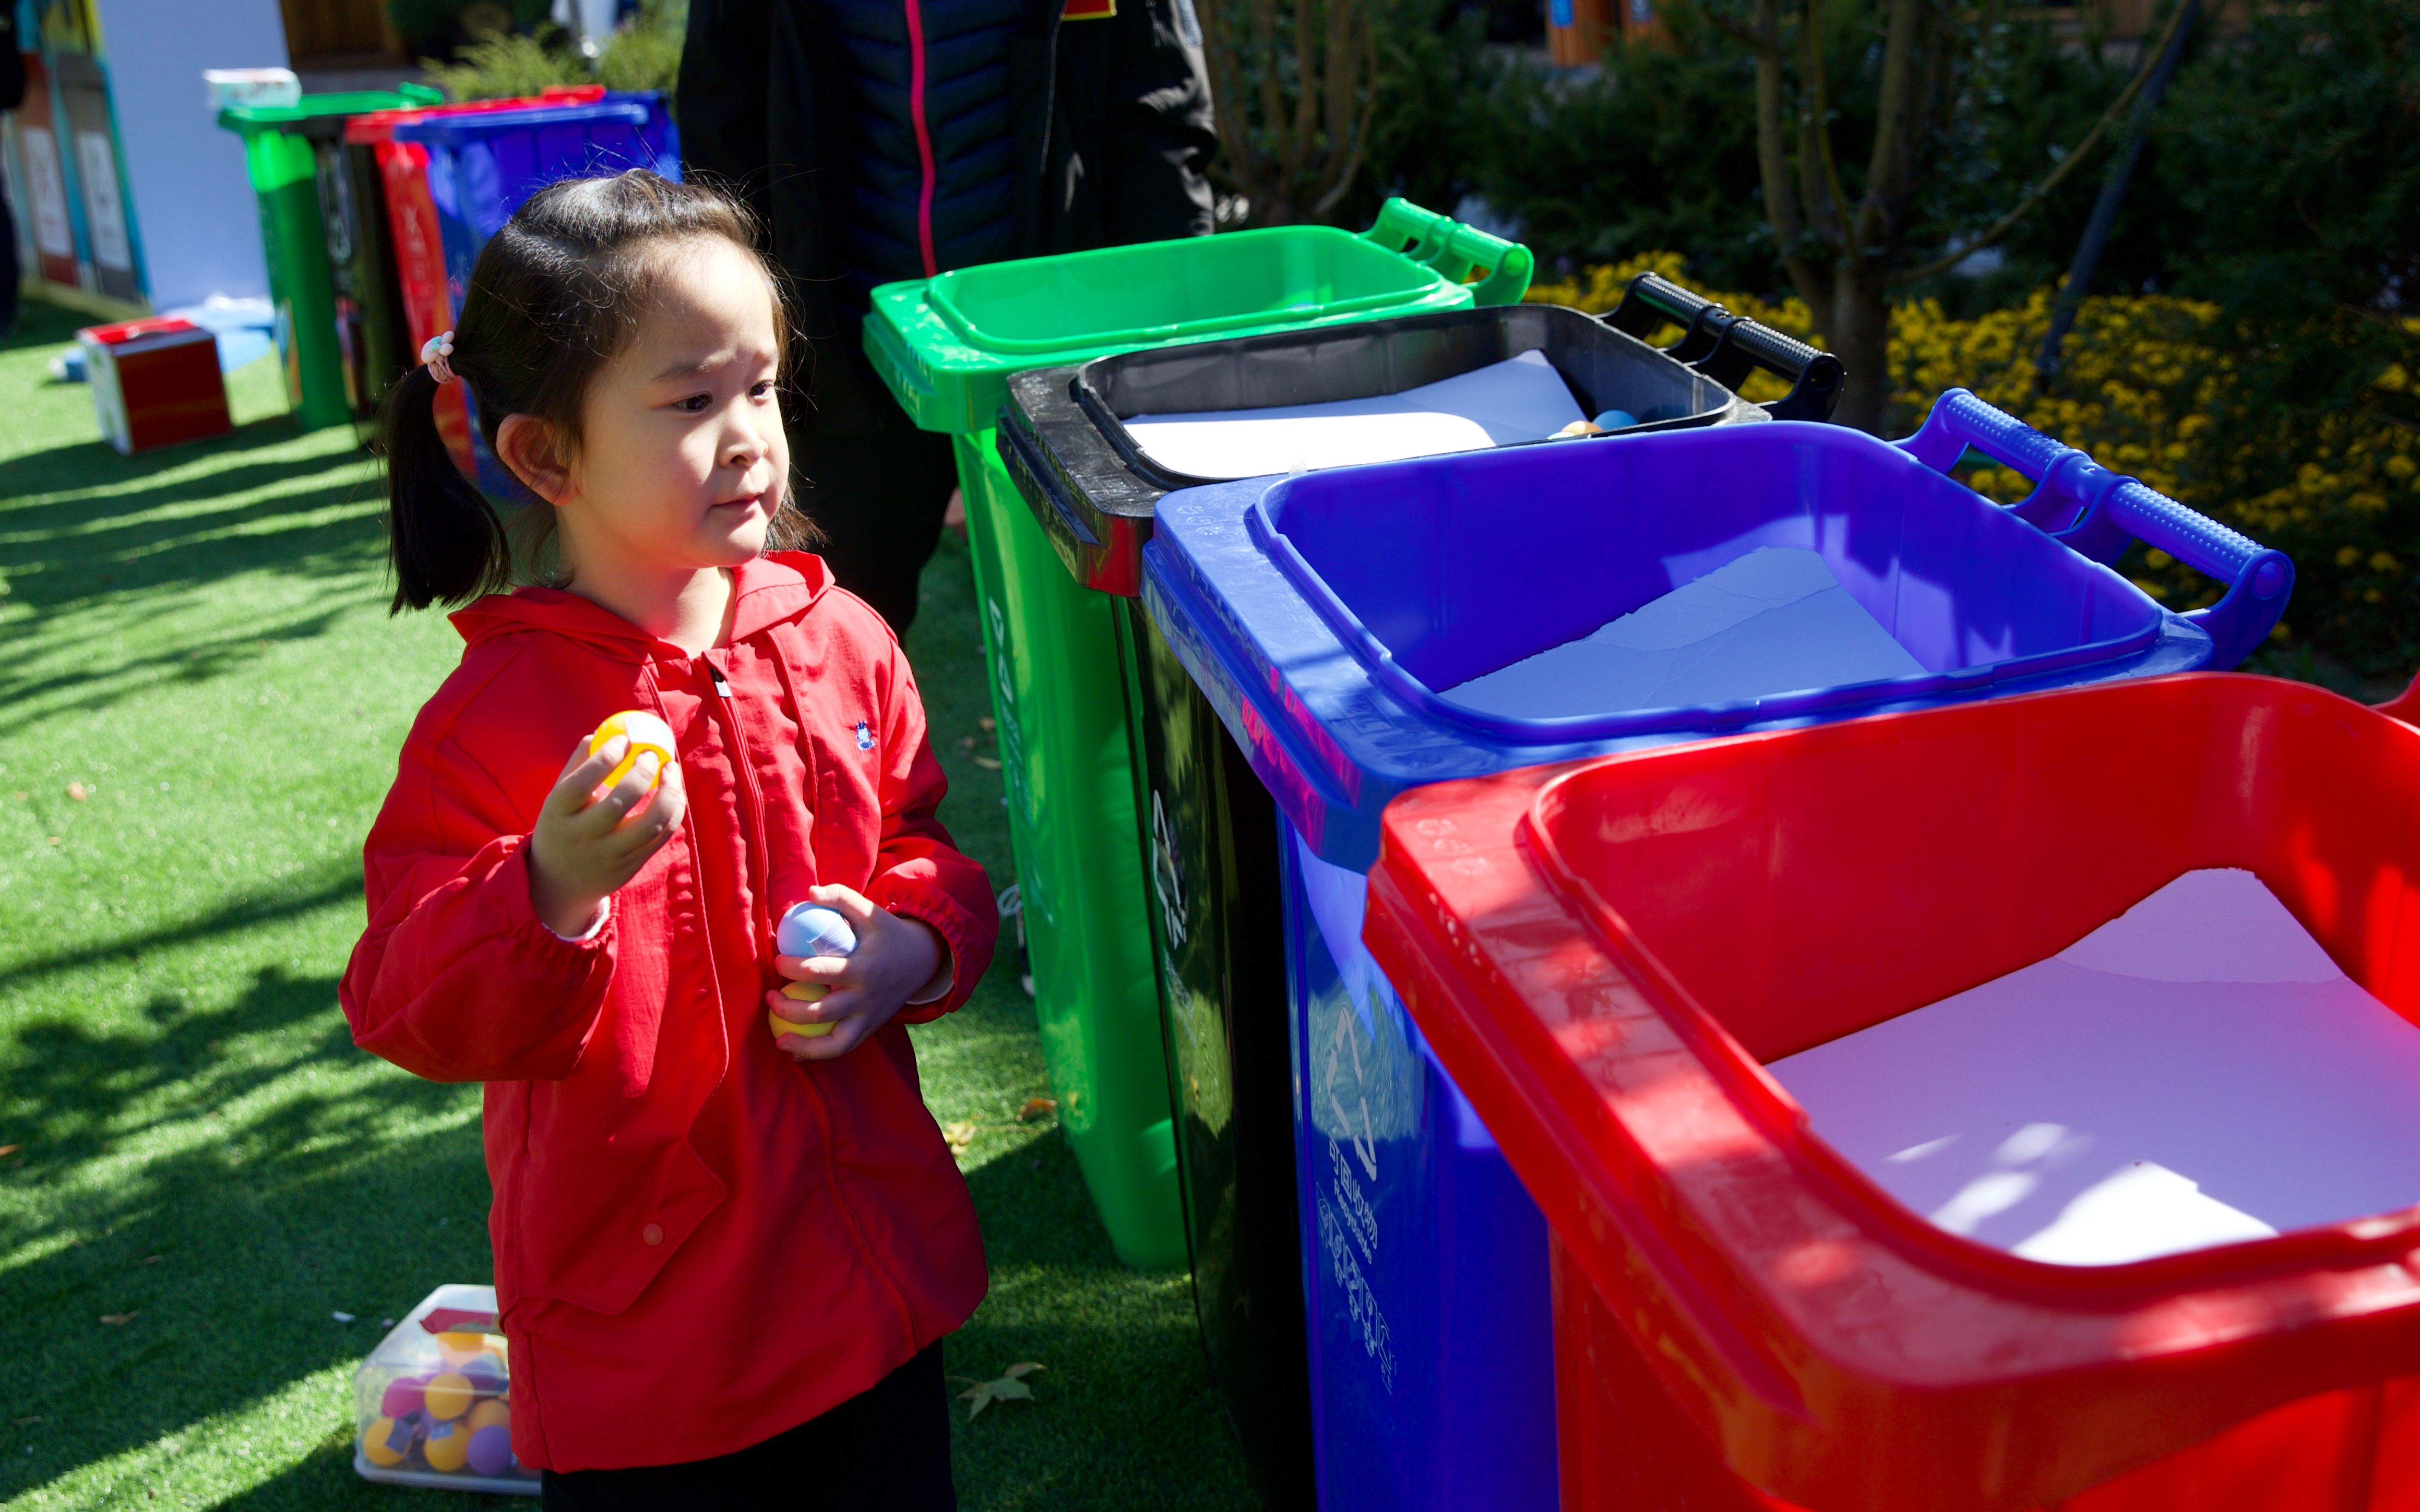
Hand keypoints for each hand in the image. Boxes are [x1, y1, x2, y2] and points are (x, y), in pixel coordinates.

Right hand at [527, 732, 685, 936]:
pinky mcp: (631, 866)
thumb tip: (600, 732)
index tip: (624, 739)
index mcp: (558, 814)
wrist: (560, 883)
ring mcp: (609, 855)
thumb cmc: (563, 826)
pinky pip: (662, 836)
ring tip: (671, 770)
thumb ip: (577, 766)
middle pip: (619, 803)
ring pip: (651, 824)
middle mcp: (583, 837)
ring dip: (669, 793)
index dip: (605, 758)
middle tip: (652, 755)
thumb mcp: (558, 799)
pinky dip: (673, 811)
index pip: (581, 783)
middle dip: (642, 773)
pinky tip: (673, 792)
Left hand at [767, 884, 949, 1060]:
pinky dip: (818, 1054)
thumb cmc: (886, 932)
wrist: (921, 960)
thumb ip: (841, 897)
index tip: (777, 960)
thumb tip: (809, 893)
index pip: (821, 971)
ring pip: (835, 1043)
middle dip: (789, 1008)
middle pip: (822, 1012)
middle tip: (769, 996)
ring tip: (779, 1040)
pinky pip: (842, 1048)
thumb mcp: (870, 911)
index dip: (793, 967)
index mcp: (863, 968)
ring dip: (804, 1046)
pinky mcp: (869, 1029)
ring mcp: (869, 1018)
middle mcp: (865, 998)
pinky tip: (795, 1054)